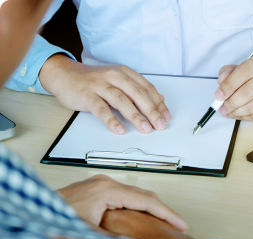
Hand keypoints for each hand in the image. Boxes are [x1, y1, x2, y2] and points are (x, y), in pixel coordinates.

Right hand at [39, 54, 171, 133]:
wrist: (64, 74)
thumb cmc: (93, 81)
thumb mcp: (118, 81)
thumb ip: (137, 90)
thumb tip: (159, 100)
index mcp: (124, 73)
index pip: (146, 88)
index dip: (158, 103)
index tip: (166, 117)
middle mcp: (114, 76)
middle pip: (137, 93)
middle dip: (151, 110)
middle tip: (160, 125)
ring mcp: (100, 85)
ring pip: (121, 100)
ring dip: (135, 116)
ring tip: (145, 129)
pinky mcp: (87, 95)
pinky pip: (101, 108)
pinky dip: (111, 120)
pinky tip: (120, 130)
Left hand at [56, 174, 187, 238]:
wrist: (29, 216)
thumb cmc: (50, 224)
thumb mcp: (83, 238)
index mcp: (106, 190)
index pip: (146, 200)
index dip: (166, 213)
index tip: (181, 223)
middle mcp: (104, 183)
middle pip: (142, 194)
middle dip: (161, 210)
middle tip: (175, 224)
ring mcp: (98, 185)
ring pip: (133, 194)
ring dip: (148, 208)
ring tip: (161, 222)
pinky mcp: (94, 190)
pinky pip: (123, 195)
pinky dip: (135, 206)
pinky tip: (137, 217)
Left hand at [215, 52, 252, 123]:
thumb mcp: (251, 68)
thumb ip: (233, 71)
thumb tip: (221, 81)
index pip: (245, 71)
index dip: (229, 84)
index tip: (218, 94)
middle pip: (249, 91)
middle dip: (231, 101)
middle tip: (222, 107)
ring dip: (236, 111)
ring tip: (227, 112)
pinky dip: (244, 117)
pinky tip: (238, 115)